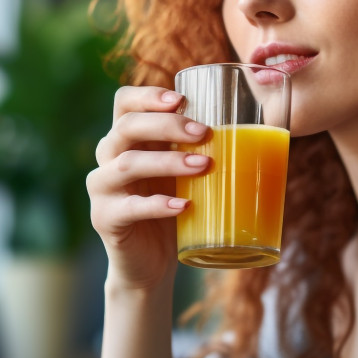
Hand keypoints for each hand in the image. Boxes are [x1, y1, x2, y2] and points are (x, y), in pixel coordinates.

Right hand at [87, 86, 210, 290]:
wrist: (151, 262)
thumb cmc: (174, 208)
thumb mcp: (184, 173)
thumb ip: (197, 149)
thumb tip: (255, 126)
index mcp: (126, 139)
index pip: (124, 102)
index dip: (148, 95)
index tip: (181, 99)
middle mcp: (107, 158)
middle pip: (126, 127)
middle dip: (167, 125)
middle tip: (204, 133)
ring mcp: (102, 189)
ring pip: (128, 164)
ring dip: (168, 162)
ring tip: (203, 165)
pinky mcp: (105, 219)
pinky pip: (129, 208)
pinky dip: (158, 205)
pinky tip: (184, 206)